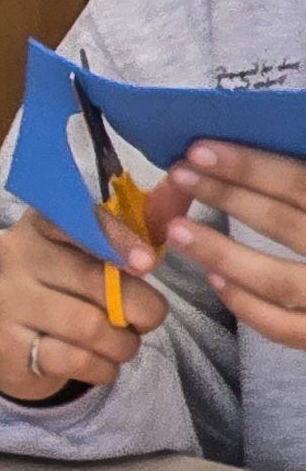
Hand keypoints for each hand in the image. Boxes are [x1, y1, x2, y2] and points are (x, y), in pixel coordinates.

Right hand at [0, 206, 164, 403]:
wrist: (16, 343)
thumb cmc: (70, 290)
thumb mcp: (100, 253)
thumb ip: (141, 221)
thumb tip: (183, 187)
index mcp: (42, 222)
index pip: (80, 219)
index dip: (118, 240)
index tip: (146, 264)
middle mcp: (17, 254)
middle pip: (99, 282)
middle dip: (141, 309)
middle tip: (143, 321)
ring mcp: (7, 298)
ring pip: (90, 326)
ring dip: (123, 344)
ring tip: (121, 343)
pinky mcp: (5, 342)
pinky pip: (74, 359)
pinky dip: (101, 368)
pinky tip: (97, 362)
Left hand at [164, 140, 305, 352]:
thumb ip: (305, 185)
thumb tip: (286, 141)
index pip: (303, 184)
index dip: (252, 166)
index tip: (200, 150)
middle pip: (287, 222)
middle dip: (228, 196)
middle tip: (178, 176)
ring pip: (281, 280)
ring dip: (223, 252)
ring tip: (177, 230)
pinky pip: (286, 328)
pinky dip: (248, 305)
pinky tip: (215, 281)